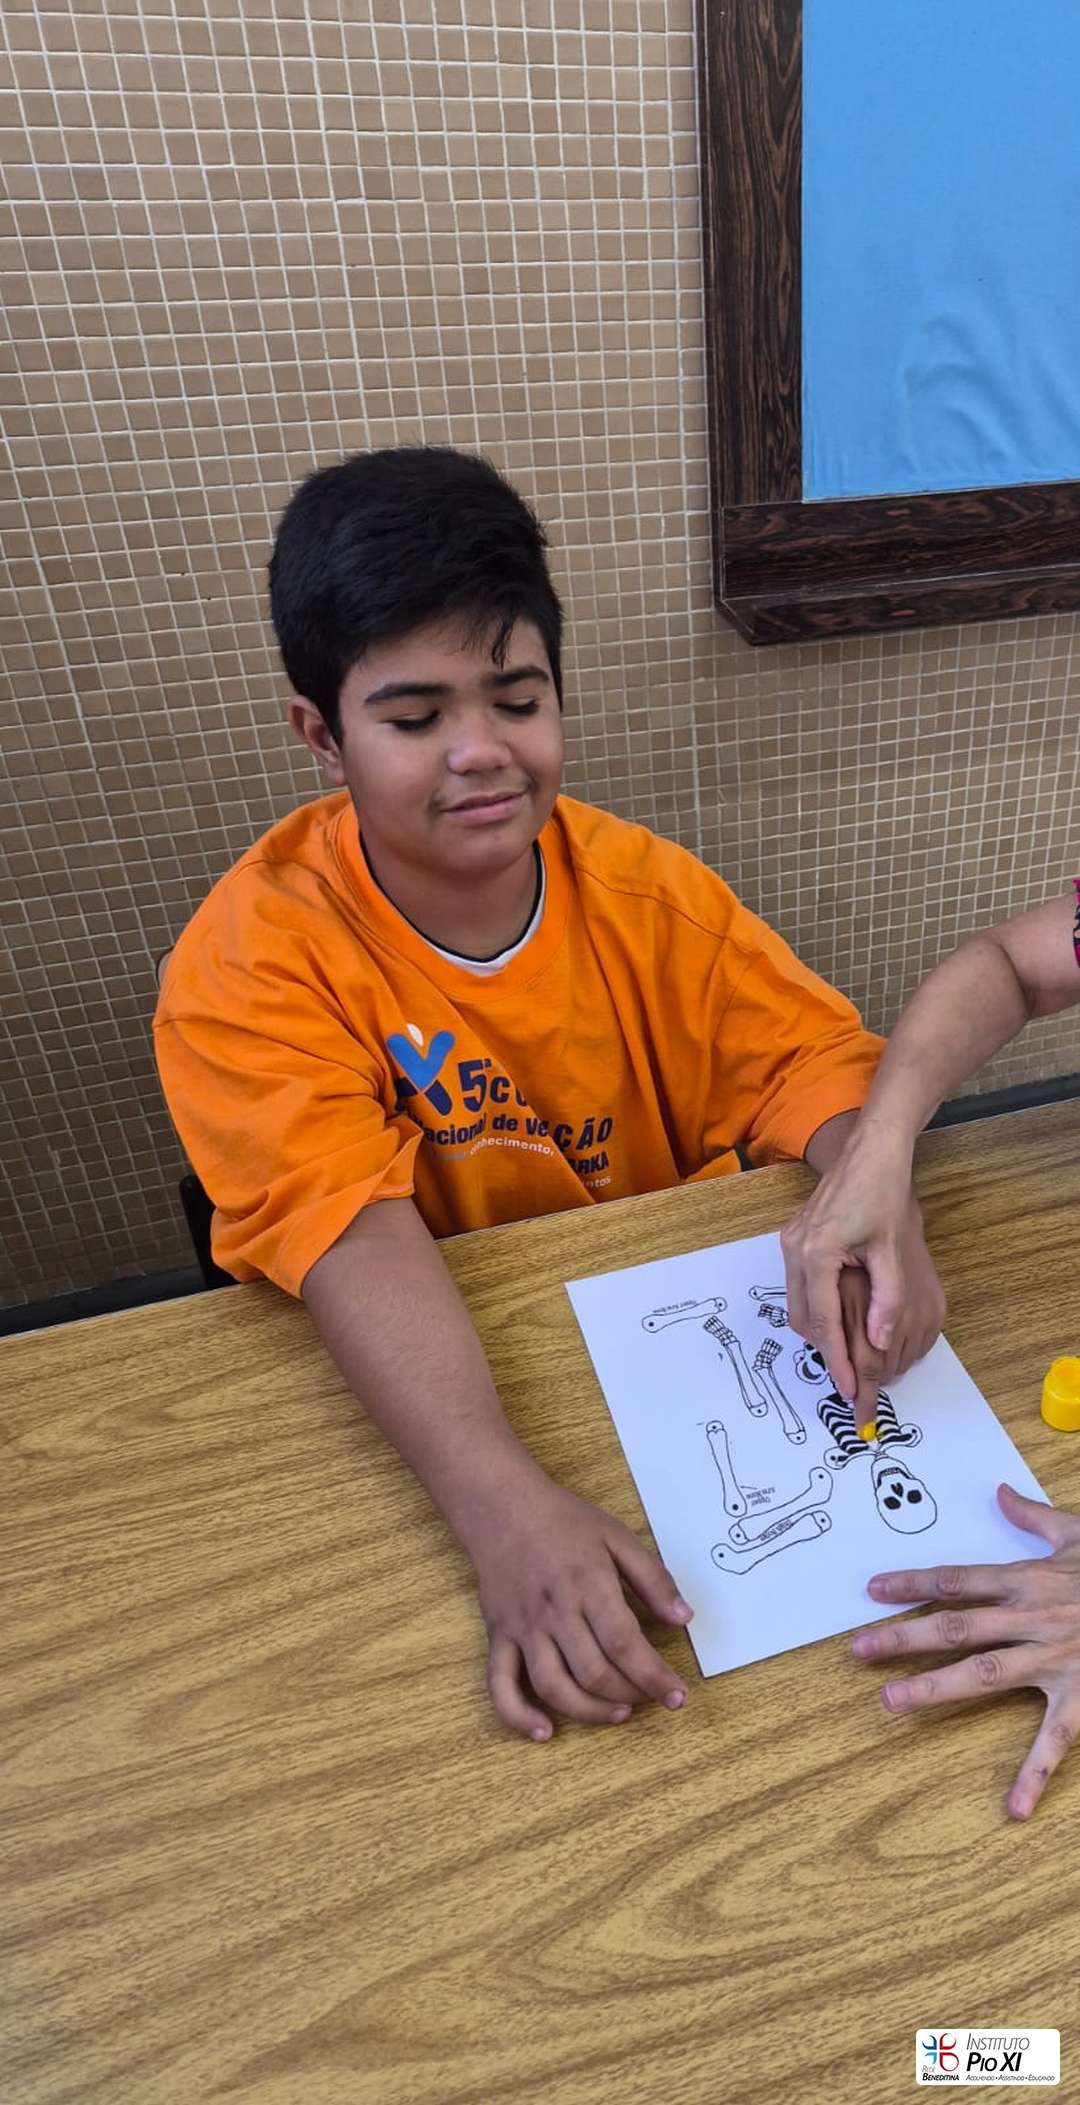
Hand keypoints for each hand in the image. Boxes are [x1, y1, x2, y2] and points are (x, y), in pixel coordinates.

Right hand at [469, 1473, 693, 1739]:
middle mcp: (554, 1612)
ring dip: (590, 1711)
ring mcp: (523, 1628)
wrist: (500, 1506)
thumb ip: (653, 1578)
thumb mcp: (617, 1537)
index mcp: (588, 1585)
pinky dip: (519, 1716)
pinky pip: (500, 1685)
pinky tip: (545, 1731)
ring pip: (553, 1687)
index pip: (625, 1644)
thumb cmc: (563, 1521)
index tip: (678, 1697)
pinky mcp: (498, 1636)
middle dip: (630, 1695)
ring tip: (618, 1712)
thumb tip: (684, 1619)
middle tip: (651, 1697)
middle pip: (594, 1672)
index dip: (654, 1677)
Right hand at [781, 1133, 945, 1408]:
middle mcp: (795, 1249)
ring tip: (846, 1355)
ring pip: (797, 1304)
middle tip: (850, 1378)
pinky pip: (799, 1285)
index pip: (825, 1321)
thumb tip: (881, 1342)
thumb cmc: (884, 1193)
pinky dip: (816, 1309)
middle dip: (825, 1350)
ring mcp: (791, 1242)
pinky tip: (838, 1318)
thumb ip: (887, 1299)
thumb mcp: (892, 1250)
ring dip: (819, 1331)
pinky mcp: (796, 1237)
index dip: (838, 1359)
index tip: (851, 1389)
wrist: (871, 1150)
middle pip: (803, 1317)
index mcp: (816, 1252)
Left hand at [852, 1485, 1079, 1818]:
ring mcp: (1054, 1659)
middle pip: (955, 1626)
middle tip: (856, 1651)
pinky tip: (1014, 1807)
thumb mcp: (1079, 1531)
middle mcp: (1032, 1618)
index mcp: (1028, 1579)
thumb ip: (1035, 1516)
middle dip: (902, 1637)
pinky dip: (1034, 1774)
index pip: (957, 1580)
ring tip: (890, 1702)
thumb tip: (1002, 1492)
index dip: (912, 1584)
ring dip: (934, 1688)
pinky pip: (1055, 1740)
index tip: (872, 1590)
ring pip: (984, 1673)